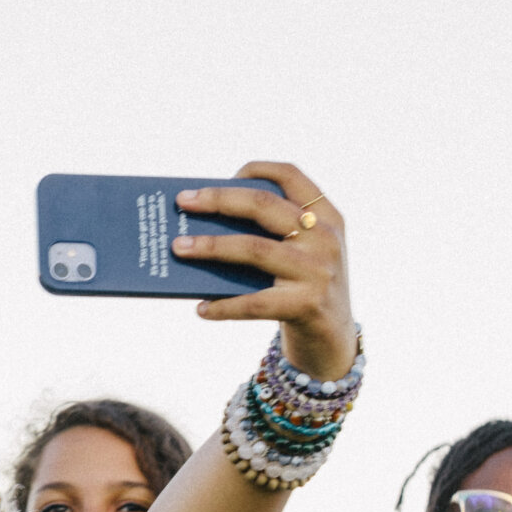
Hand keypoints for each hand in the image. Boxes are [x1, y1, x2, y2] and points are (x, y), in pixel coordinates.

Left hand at [174, 162, 354, 380]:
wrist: (334, 342)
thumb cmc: (301, 290)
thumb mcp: (301, 255)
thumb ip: (270, 235)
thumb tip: (203, 223)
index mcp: (326, 217)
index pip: (291, 176)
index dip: (256, 170)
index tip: (225, 175)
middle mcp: (325, 239)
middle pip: (264, 205)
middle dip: (218, 200)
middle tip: (183, 201)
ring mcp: (317, 272)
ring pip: (254, 249)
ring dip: (210, 247)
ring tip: (177, 248)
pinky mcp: (306, 306)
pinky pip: (253, 303)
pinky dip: (223, 306)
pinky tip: (201, 308)